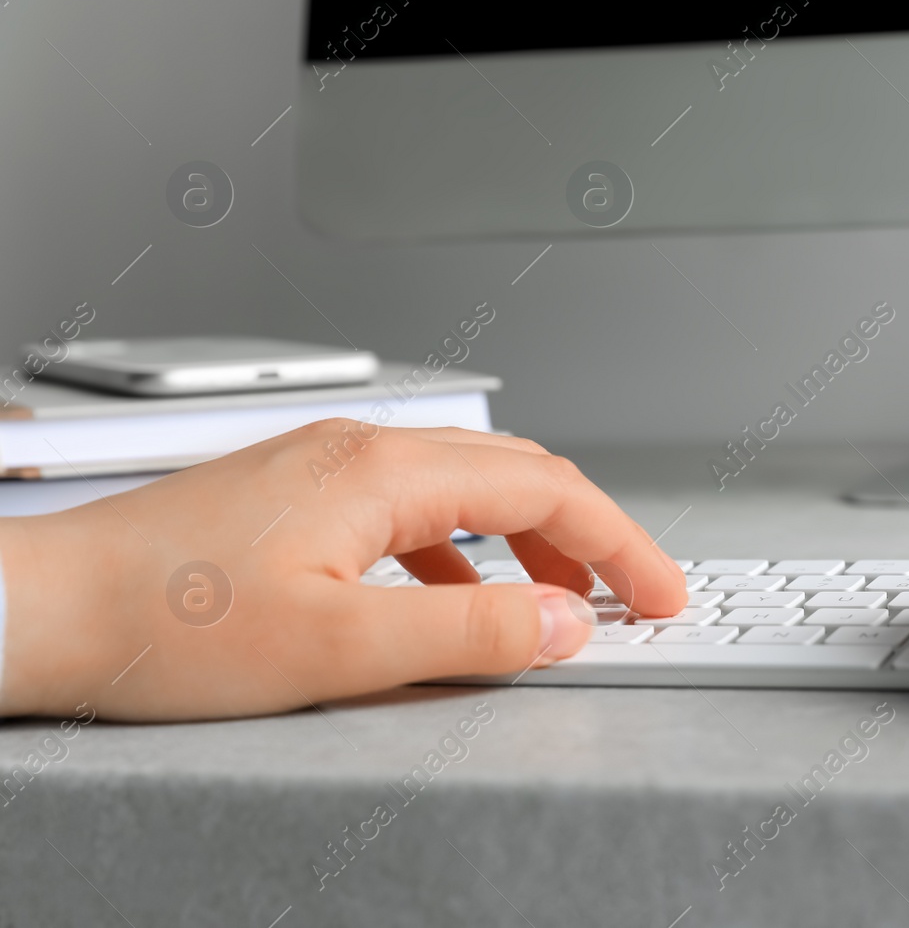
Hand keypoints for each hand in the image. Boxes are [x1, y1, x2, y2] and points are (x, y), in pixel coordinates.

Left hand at [0, 421, 686, 719]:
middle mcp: (363, 451)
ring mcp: (328, 469)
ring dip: (528, 544)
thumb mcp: (338, 646)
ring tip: (558, 605)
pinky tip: (456, 602)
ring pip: (467, 491)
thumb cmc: (166, 622)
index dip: (618, 543)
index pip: (545, 490)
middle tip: (633, 595)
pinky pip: (415, 512)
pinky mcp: (302, 497)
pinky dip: (465, 555)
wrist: (46, 607)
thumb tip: (561, 623)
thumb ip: (468, 631)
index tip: (659, 592)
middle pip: (516, 475)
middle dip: (588, 535)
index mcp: (385, 471)